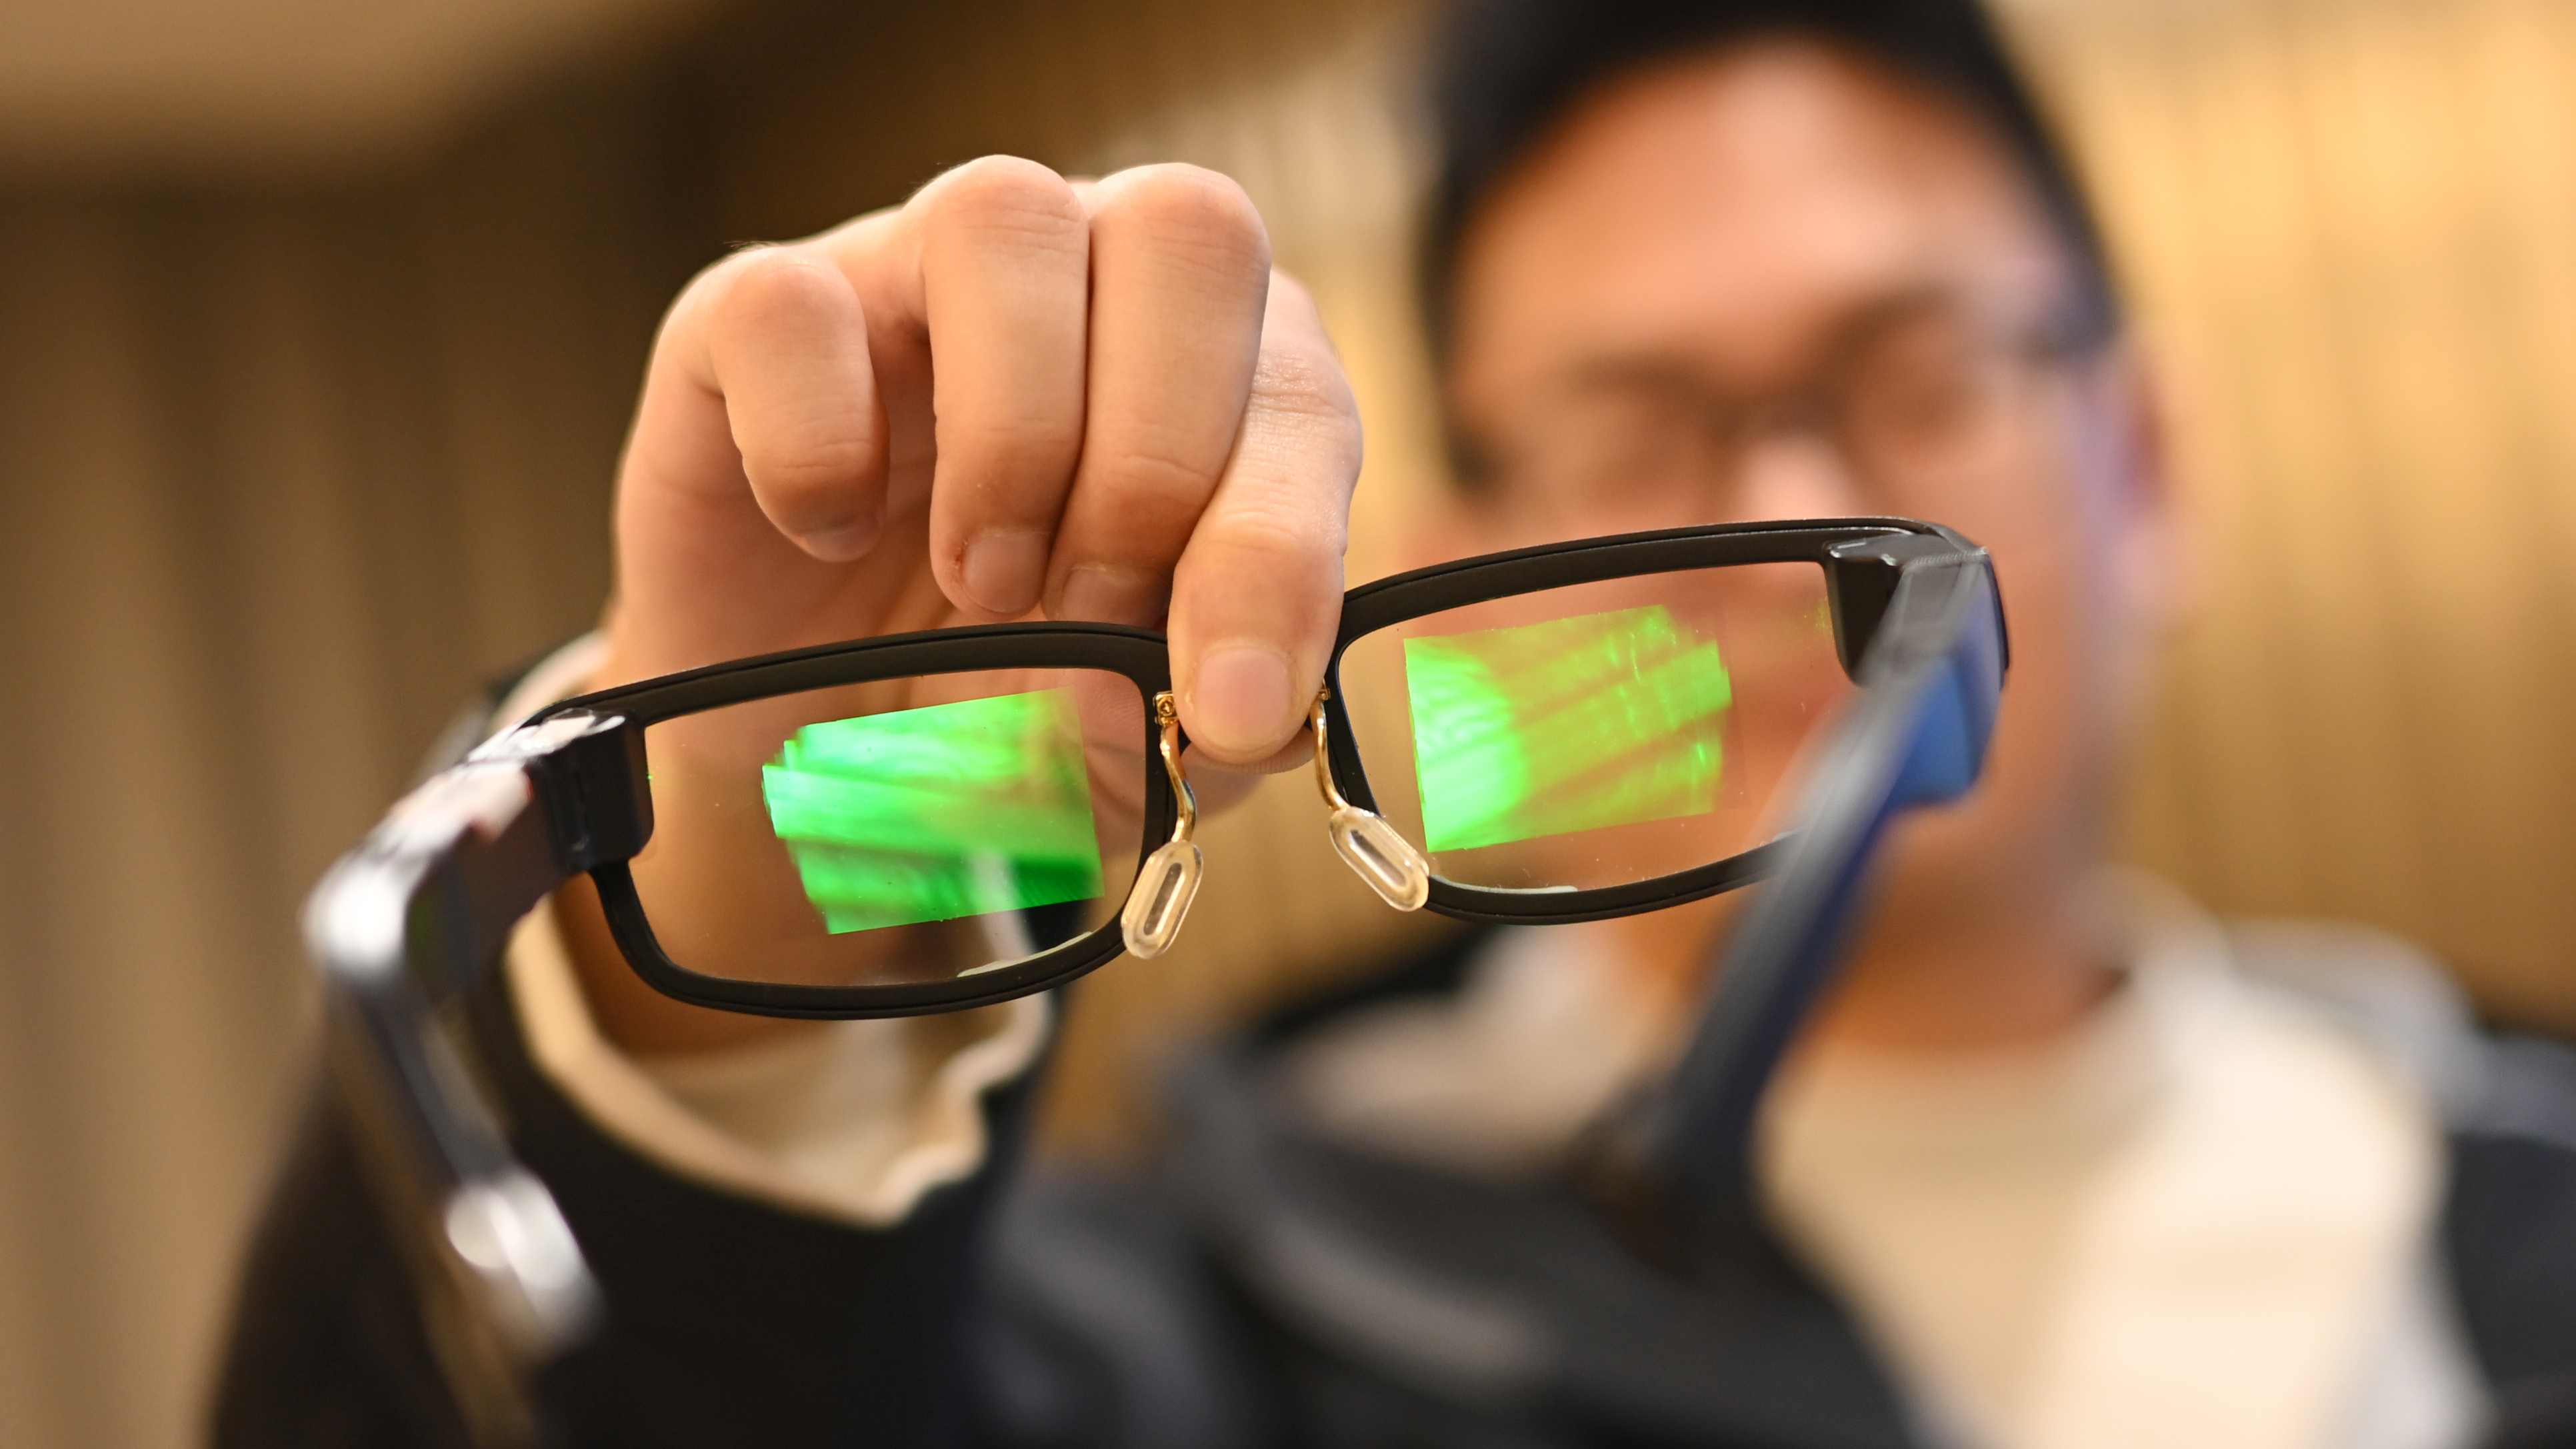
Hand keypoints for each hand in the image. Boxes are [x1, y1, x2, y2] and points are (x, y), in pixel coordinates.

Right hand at [556, 158, 1360, 1050]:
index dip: (1279, 550)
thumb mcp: (1116, 758)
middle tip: (1095, 607)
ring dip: (1013, 433)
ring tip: (985, 584)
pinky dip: (816, 447)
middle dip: (1158, 458)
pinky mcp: (746, 314)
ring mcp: (910, 271)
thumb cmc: (999, 708)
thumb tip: (1193, 713)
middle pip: (1188, 225)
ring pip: (1001, 211)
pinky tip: (831, 538)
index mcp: (1219, 367)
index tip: (1232, 708)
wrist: (803, 739)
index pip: (1299, 386)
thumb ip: (1178, 737)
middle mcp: (1084, 275)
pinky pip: (786, 306)